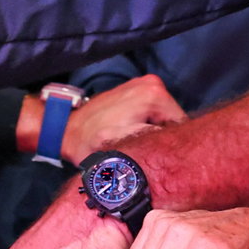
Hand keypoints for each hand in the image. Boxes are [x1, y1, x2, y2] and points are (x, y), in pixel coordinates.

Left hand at [62, 75, 183, 164]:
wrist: (65, 128)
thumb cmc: (88, 143)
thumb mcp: (121, 151)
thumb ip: (150, 148)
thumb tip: (173, 156)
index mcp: (153, 96)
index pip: (183, 128)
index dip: (176, 150)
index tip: (166, 164)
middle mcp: (153, 85)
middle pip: (177, 122)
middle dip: (167, 142)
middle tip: (152, 159)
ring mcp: (147, 84)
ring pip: (168, 120)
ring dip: (159, 136)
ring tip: (142, 148)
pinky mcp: (140, 89)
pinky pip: (157, 113)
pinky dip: (151, 127)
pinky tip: (137, 138)